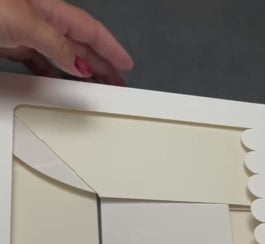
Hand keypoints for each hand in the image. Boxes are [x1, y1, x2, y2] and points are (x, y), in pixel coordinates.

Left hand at [0, 0, 132, 84]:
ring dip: (81, 73)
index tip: (127, 65)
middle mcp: (39, 19)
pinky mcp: (9, 44)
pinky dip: (54, 75)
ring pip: (62, 56)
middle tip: (118, 84)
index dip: (111, 49)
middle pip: (80, 44)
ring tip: (96, 88)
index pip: (90, 30)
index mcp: (49, 8)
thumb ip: (55, 44)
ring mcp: (25, 32)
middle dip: (102, 64)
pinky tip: (60, 83)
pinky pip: (40, 63)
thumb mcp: (25, 23)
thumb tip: (78, 62)